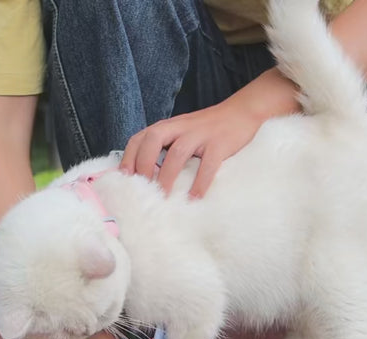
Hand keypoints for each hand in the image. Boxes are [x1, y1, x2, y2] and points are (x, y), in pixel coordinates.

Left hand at [120, 68, 300, 197]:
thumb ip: (165, 147)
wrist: (242, 112)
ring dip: (167, 176)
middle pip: (153, 139)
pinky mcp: (220, 143)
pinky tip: (195, 198)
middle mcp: (180, 127)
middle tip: (143, 189)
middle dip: (144, 164)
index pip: (140, 137)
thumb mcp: (181, 133)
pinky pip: (208, 165)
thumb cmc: (207, 130)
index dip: (129, 157)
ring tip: (164, 197)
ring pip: (177, 152)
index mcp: (168, 126)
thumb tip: (145, 175)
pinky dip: (200, 183)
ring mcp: (200, 134)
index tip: (124, 178)